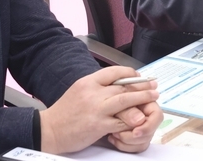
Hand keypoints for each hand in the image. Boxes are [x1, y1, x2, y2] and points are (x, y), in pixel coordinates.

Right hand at [39, 66, 158, 153]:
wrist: (48, 130)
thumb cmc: (64, 112)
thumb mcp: (79, 90)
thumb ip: (97, 86)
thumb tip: (117, 83)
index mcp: (88, 82)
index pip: (114, 72)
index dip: (130, 74)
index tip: (139, 77)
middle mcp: (92, 93)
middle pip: (123, 86)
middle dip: (141, 86)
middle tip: (153, 86)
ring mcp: (96, 109)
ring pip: (125, 100)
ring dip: (142, 98)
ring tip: (154, 97)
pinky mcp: (98, 125)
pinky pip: (120, 121)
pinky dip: (131, 120)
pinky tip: (140, 119)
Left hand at [108, 100, 163, 151]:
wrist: (97, 112)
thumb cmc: (107, 103)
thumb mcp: (116, 105)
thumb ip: (129, 111)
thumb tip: (141, 119)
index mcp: (146, 103)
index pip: (157, 116)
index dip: (149, 126)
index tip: (135, 132)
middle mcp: (147, 116)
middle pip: (150, 132)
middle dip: (133, 136)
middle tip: (117, 132)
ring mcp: (142, 128)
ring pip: (143, 142)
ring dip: (126, 141)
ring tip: (113, 134)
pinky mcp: (136, 138)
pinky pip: (135, 147)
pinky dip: (123, 145)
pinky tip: (112, 138)